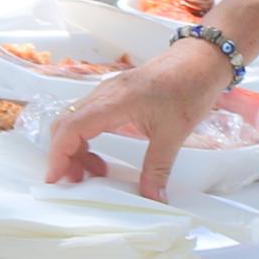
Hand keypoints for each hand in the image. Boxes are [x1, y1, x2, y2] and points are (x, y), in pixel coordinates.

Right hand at [46, 33, 239, 198]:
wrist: (202, 59)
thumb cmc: (189, 87)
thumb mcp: (175, 133)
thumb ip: (158, 168)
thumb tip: (153, 199)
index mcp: (114, 101)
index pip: (71, 127)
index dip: (58, 154)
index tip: (55, 179)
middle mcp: (104, 94)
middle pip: (65, 124)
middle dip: (63, 155)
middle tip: (76, 182)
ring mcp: (108, 92)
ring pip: (75, 120)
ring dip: (75, 148)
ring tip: (94, 174)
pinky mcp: (115, 94)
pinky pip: (88, 117)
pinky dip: (86, 139)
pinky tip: (102, 157)